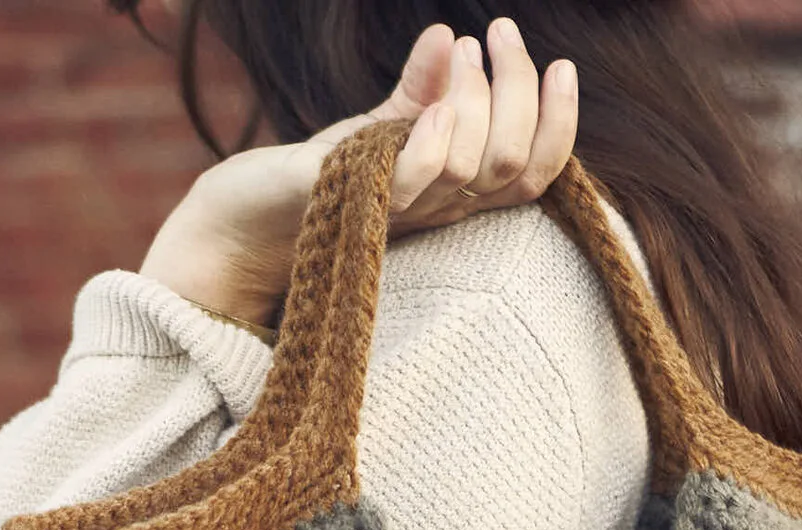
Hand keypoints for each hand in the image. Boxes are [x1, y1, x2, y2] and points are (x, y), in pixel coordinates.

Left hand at [138, 17, 578, 326]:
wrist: (239, 223)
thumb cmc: (316, 183)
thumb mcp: (377, 128)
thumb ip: (419, 93)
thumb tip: (449, 36)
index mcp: (453, 196)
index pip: (532, 174)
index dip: (559, 124)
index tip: (562, 64)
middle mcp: (434, 212)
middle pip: (511, 165)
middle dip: (520, 90)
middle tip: (500, 32)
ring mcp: (395, 213)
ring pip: (471, 169)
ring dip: (478, 99)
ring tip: (465, 48)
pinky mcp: (346, 205)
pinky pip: (410, 183)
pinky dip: (432, 140)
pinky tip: (436, 101)